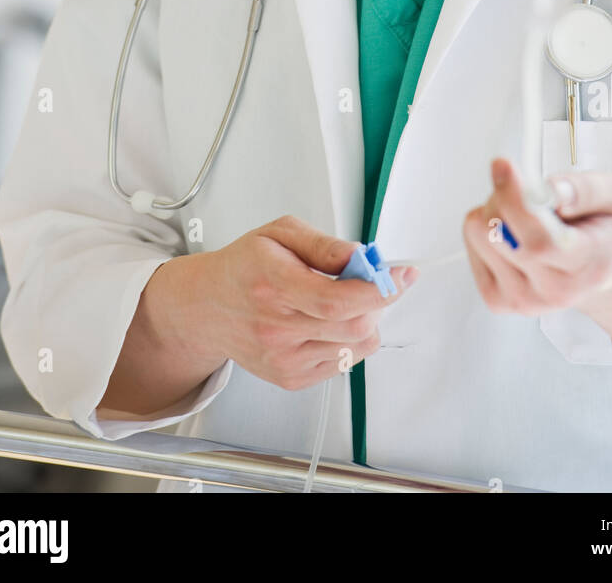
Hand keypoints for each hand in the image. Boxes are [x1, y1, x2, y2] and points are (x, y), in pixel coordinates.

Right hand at [178, 216, 417, 390]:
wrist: (208, 307)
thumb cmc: (244, 266)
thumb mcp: (279, 233)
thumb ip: (324, 244)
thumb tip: (360, 256)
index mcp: (274, 285)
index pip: (337, 301)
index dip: (379, 290)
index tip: (403, 275)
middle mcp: (277, 329)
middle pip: (355, 327)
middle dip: (378, 301)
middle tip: (375, 280)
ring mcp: (284, 359)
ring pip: (356, 347)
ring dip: (365, 320)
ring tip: (344, 300)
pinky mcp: (290, 378)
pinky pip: (343, 363)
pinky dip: (348, 339)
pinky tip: (327, 321)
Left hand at [462, 157, 611, 314]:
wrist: (592, 272)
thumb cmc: (601, 229)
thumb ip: (586, 190)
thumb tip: (550, 191)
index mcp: (589, 266)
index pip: (541, 242)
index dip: (515, 201)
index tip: (503, 164)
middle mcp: (555, 291)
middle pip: (500, 233)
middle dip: (504, 193)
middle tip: (526, 188)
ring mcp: (523, 301)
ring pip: (480, 233)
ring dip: (494, 208)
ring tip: (523, 212)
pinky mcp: (497, 300)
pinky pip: (471, 242)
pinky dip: (485, 225)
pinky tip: (512, 232)